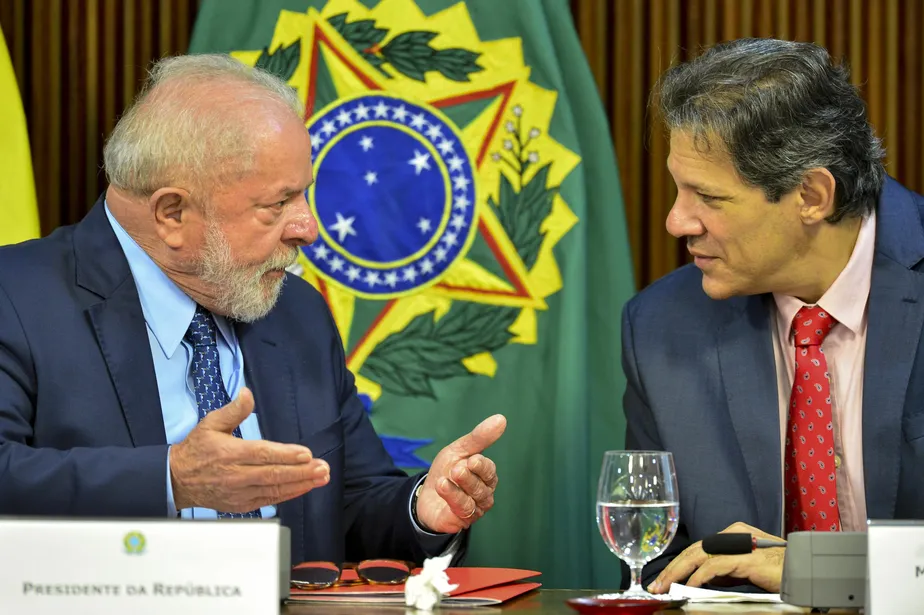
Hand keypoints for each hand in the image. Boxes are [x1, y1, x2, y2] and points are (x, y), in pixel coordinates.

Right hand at [170, 387, 329, 511]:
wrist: (177, 480)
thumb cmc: (197, 449)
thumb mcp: (210, 423)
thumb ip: (233, 410)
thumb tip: (247, 393)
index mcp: (229, 453)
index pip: (262, 454)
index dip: (286, 455)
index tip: (306, 454)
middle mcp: (236, 475)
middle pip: (273, 474)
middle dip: (301, 472)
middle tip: (322, 468)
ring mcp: (239, 492)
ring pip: (274, 490)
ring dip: (300, 485)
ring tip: (320, 478)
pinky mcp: (241, 504)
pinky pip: (269, 500)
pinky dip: (288, 495)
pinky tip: (303, 488)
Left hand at [414, 414, 506, 533]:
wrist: (424, 495)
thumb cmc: (446, 471)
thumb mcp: (458, 451)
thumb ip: (479, 438)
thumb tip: (501, 418)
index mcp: (485, 476)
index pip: (489, 471)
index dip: (481, 466)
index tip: (472, 459)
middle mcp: (484, 494)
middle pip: (482, 486)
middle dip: (469, 477)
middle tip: (457, 469)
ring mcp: (475, 509)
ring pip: (473, 499)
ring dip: (459, 487)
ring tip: (446, 478)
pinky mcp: (461, 520)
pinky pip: (462, 509)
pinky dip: (452, 497)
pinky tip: (442, 486)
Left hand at [648, 522, 784, 593]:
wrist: (805, 572)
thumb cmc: (779, 572)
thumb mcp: (743, 571)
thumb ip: (724, 571)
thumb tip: (702, 579)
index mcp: (732, 535)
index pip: (697, 549)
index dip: (678, 564)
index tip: (664, 580)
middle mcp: (732, 535)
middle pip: (694, 551)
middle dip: (672, 569)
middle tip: (656, 586)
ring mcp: (738, 544)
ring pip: (699, 556)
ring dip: (678, 573)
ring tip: (666, 587)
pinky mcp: (745, 557)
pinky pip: (715, 566)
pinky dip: (699, 577)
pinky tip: (689, 587)